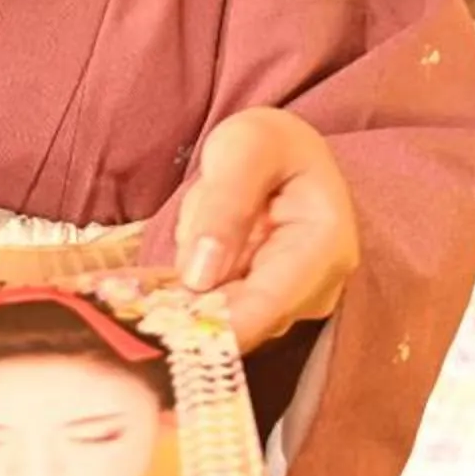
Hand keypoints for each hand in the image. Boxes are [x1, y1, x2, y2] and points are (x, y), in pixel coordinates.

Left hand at [173, 108, 357, 349]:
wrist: (282, 150)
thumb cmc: (267, 142)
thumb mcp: (244, 150)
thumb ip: (225, 205)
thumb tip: (200, 277)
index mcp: (326, 248)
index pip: (267, 307)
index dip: (214, 327)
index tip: (164, 333)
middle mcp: (316, 288)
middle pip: (242, 321)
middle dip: (191, 300)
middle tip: (149, 278)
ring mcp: (291, 303)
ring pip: (221, 315)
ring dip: (190, 283)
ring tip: (188, 232)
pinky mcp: (263, 307)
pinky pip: (215, 311)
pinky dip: (189, 289)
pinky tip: (180, 255)